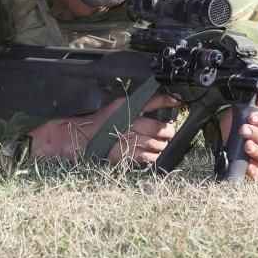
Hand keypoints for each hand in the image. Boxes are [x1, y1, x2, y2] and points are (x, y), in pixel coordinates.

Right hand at [28, 92, 180, 163]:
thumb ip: (135, 106)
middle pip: (159, 126)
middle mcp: (127, 121)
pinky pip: (147, 156)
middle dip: (167, 131)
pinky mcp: (124, 154)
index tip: (177, 101)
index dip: (166, 101)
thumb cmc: (98, 123)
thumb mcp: (116, 108)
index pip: (151, 101)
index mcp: (125, 107)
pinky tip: (153, 153)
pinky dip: (154, 155)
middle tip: (168, 131)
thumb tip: (155, 107)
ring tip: (161, 144)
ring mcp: (127, 139)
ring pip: (156, 143)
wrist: (79, 138)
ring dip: (162, 144)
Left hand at [216, 91, 257, 181]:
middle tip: (243, 130)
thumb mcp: (241, 112)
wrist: (223, 141)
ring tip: (246, 146)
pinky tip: (249, 168)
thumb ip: (255, 102)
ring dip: (257, 151)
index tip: (251, 117)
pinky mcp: (255, 171)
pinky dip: (256, 174)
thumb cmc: (236, 126)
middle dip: (257, 135)